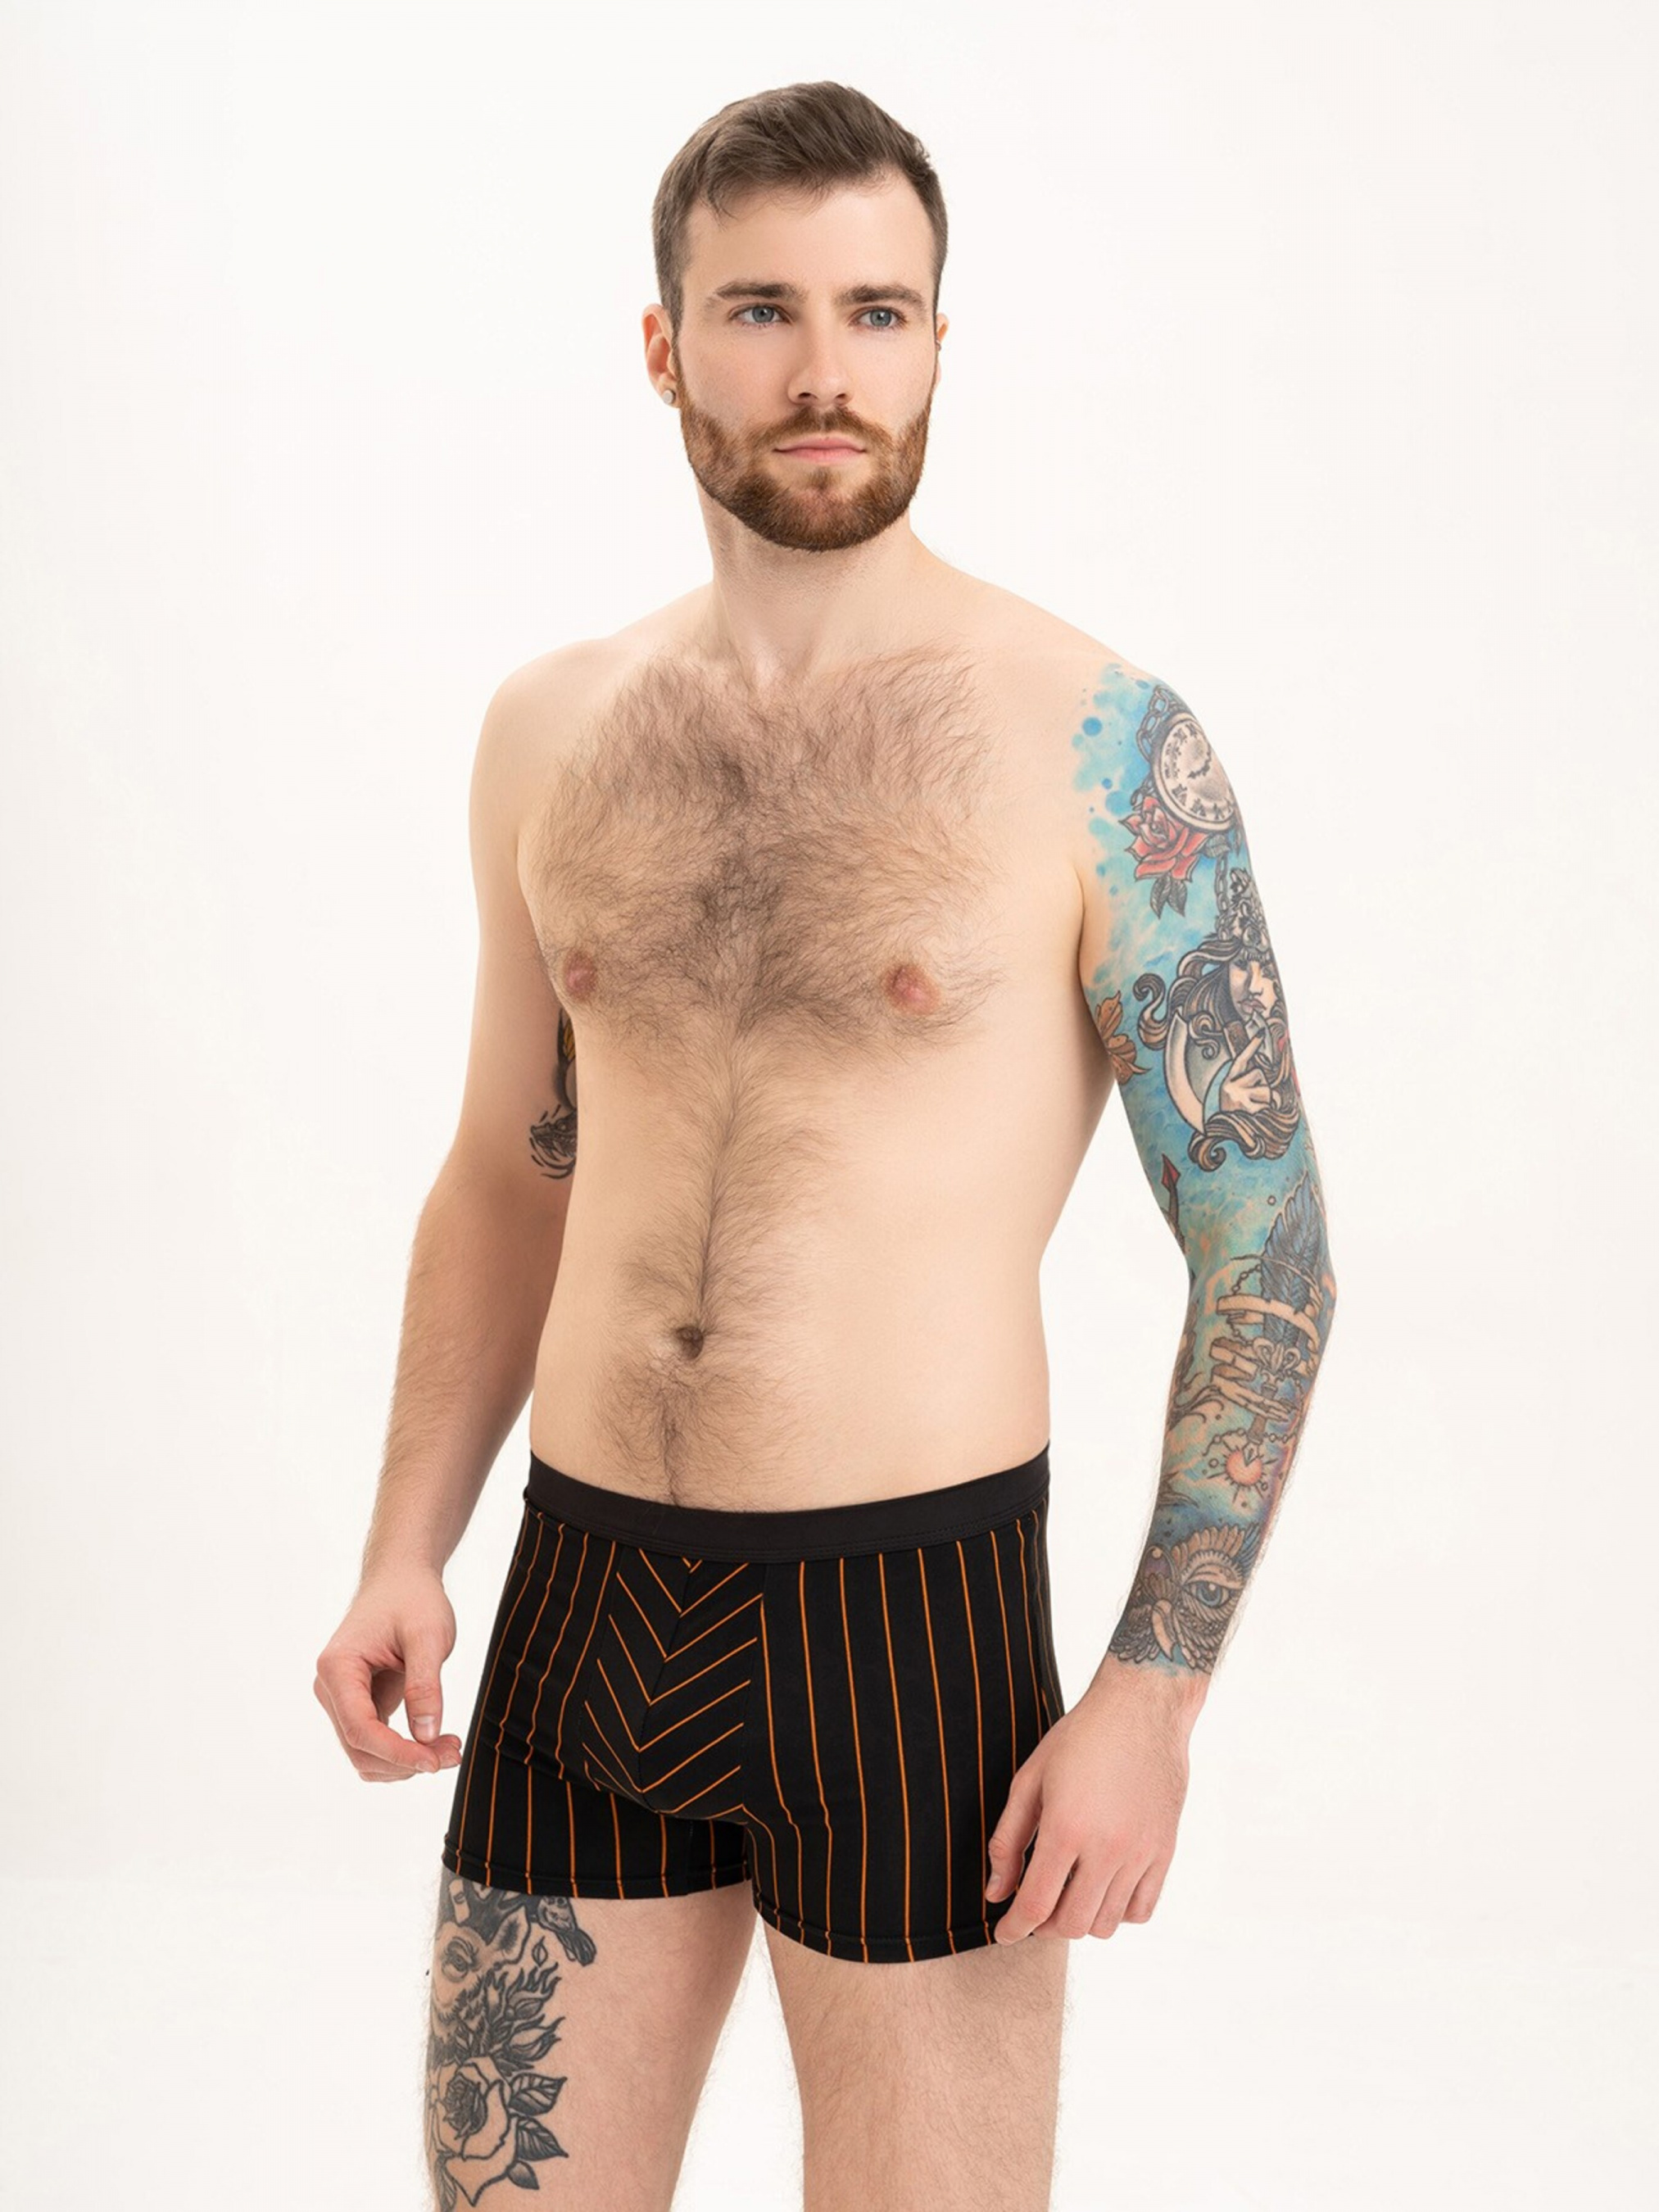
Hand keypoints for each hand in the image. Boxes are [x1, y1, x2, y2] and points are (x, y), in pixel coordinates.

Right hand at [314, 1566, 465, 1780]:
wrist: (401, 1578)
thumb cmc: (413, 1598)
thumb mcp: (428, 1635)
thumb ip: (425, 1684)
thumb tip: (426, 1736)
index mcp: (338, 1668)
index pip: (360, 1729)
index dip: (397, 1753)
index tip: (436, 1761)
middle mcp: (331, 1688)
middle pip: (360, 1748)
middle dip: (406, 1760)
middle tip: (453, 1753)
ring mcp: (341, 1699)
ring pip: (365, 1754)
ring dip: (404, 1762)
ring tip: (448, 1748)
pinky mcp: (358, 1704)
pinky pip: (374, 1743)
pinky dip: (401, 1752)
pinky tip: (435, 1741)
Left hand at [984, 1671, 1195, 1940]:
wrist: (1141, 1709)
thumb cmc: (1080, 1738)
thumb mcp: (1030, 1780)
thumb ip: (1008, 1841)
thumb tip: (996, 1893)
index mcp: (1067, 1828)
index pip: (1036, 1905)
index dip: (1013, 1928)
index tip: (1002, 1934)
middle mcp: (1108, 1848)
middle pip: (1072, 1924)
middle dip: (1044, 1926)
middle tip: (1033, 1909)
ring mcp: (1141, 1853)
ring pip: (1107, 1923)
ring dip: (1081, 1919)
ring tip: (1067, 1894)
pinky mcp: (1165, 1851)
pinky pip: (1141, 1909)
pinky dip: (1118, 1912)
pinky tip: (1102, 1888)